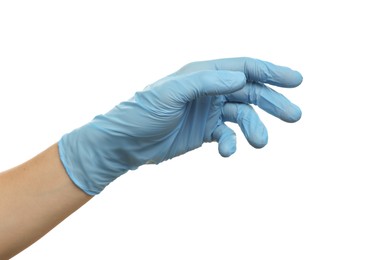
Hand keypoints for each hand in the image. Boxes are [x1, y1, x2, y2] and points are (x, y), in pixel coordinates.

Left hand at [59, 57, 302, 194]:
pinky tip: (227, 152)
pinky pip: (227, 136)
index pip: (243, 68)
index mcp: (203, 74)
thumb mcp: (170, 93)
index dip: (270, 72)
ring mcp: (208, 111)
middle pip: (249, 92)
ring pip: (242, 116)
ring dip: (255, 129)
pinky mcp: (204, 132)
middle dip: (273, 102)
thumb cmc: (142, 112)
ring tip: (262, 143)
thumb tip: (241, 79)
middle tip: (295, 116)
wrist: (125, 142)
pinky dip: (231, 144)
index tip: (296, 80)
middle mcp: (209, 90)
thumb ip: (205, 82)